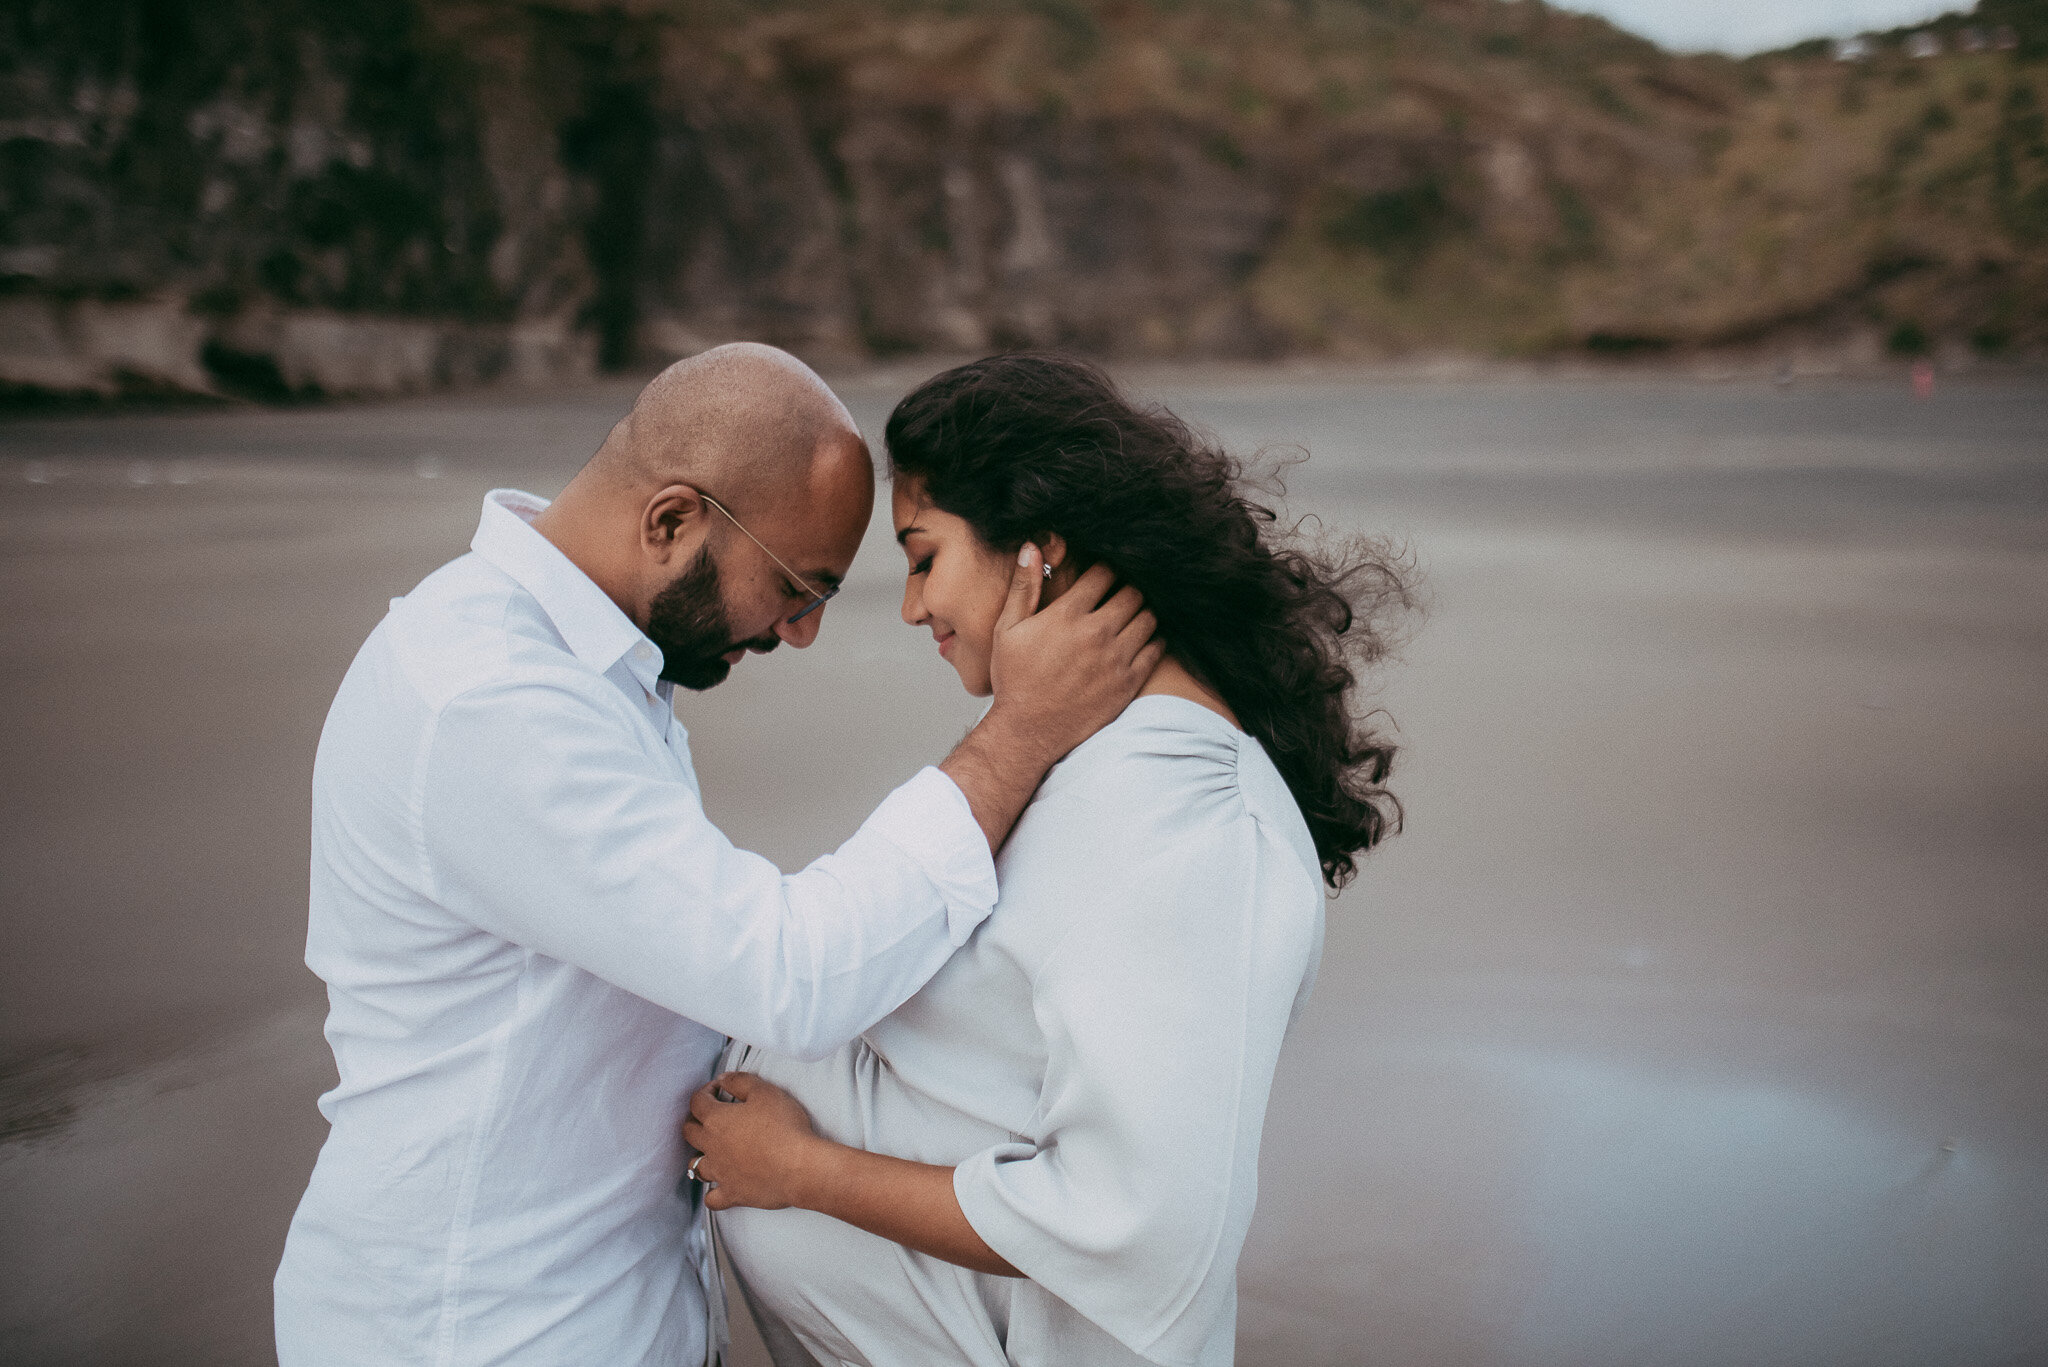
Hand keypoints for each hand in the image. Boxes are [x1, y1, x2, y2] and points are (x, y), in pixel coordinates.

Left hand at [681, 1072, 828, 1212]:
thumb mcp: (766, 1092)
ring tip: (713, 1152)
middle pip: (689, 1132)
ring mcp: (720, 1173)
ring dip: (700, 1156)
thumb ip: (740, 1081)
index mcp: (716, 1119)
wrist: (800, 1166)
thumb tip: (723, 1079)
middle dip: (696, 1120)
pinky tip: (721, 1186)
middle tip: (712, 1116)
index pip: (697, 1102)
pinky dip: (713, 1192)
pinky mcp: (732, 1194)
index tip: (718, 1089)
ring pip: (695, 1166)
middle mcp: (712, 1147)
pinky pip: (711, 1199)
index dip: (705, 1091)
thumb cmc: (785, 1126)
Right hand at [983, 545, 1162, 767]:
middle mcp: (1096, 633)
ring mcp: (1116, 658)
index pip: (1104, 574)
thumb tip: (1031, 547)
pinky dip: (1155, 640)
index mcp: (1067, 615)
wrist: (1028, 731)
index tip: (1104, 575)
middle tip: (1122, 593)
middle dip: (1129, 588)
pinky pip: (1157, 650)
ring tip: (1133, 615)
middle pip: (1133, 593)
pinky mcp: (1128, 682)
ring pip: (1149, 618)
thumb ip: (1023, 587)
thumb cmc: (1015, 679)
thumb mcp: (1008, 629)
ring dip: (1143, 612)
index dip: (1106, 569)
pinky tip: (1143, 640)